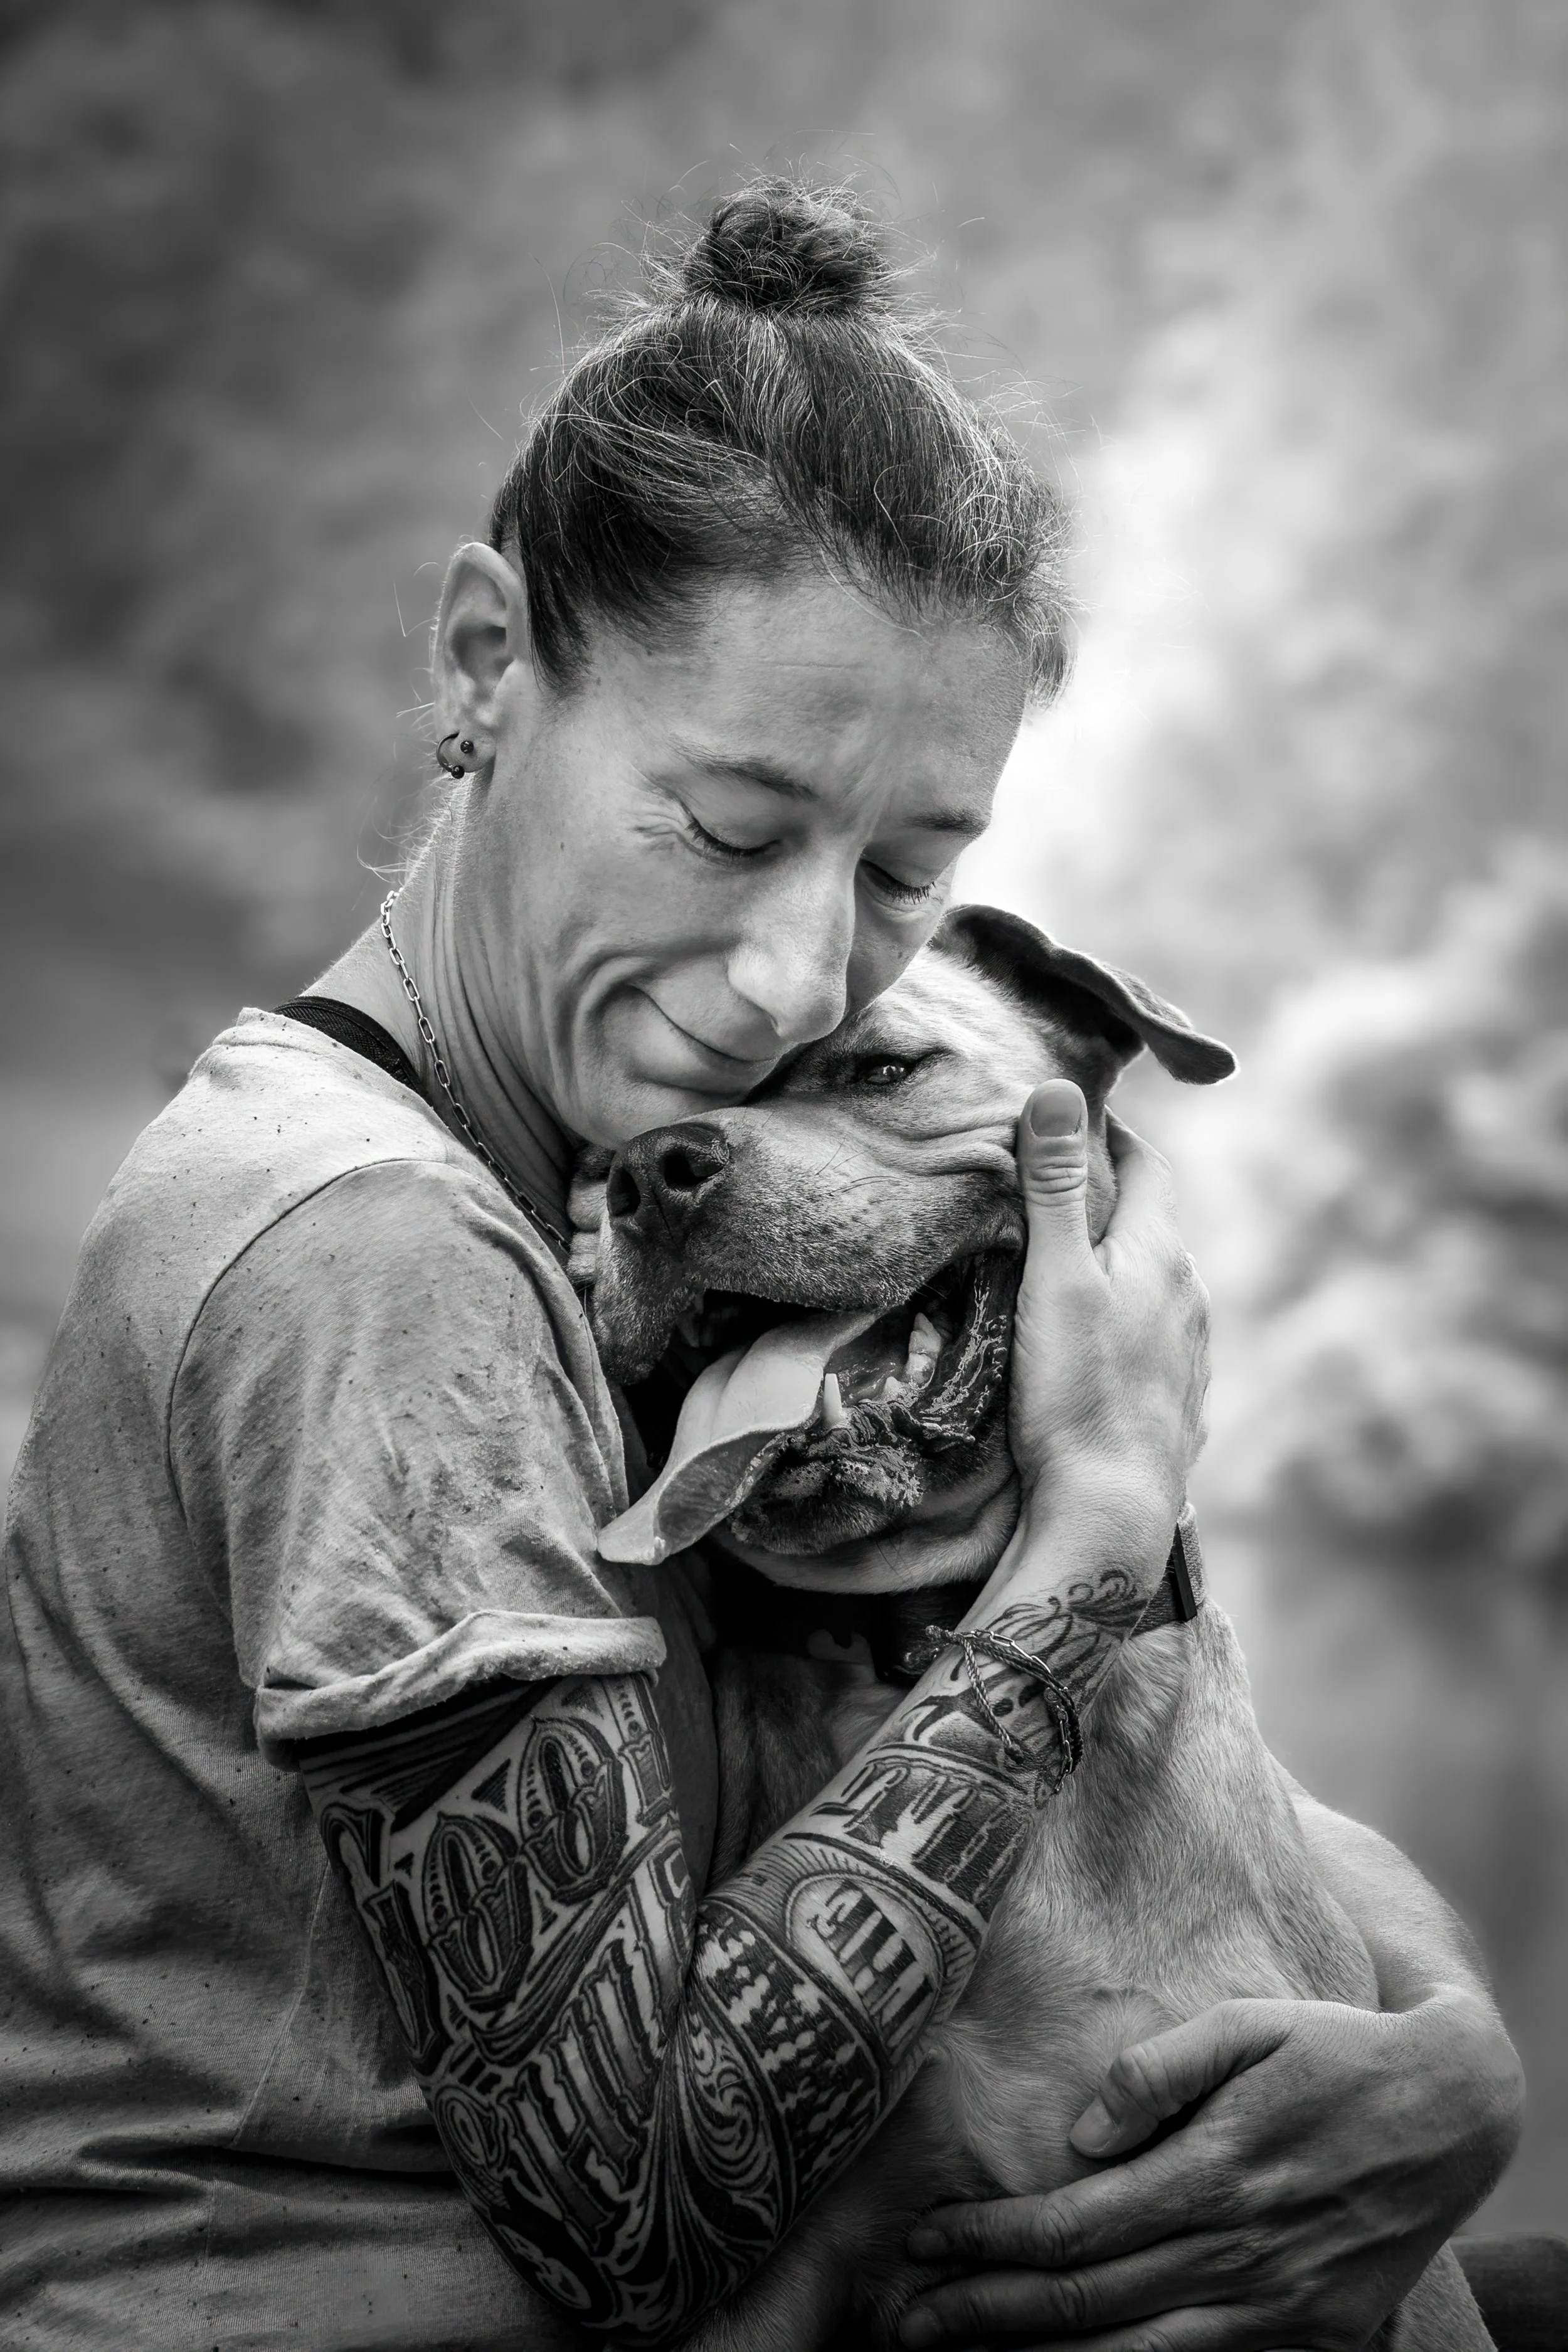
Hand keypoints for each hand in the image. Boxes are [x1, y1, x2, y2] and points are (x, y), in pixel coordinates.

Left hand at [899, 1992, 1513, 2348]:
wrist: (1451, 2111)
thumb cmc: (1333, 2051)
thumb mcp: (1248, 2025)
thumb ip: (1160, 2070)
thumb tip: (1081, 2132)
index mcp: (1212, 2172)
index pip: (1071, 2227)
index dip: (988, 2242)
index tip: (924, 2243)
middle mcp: (1238, 2252)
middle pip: (1084, 2303)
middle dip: (984, 2315)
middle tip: (905, 2325)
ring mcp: (1276, 2309)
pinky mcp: (1311, 2339)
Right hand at [1006, 1081, 1209, 1554]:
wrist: (1111, 1511)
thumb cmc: (1076, 1391)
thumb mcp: (1053, 1278)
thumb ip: (1053, 1187)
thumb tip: (1060, 1089)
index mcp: (1161, 1252)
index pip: (1145, 1162)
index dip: (1106, 1131)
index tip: (1063, 1117)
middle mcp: (1190, 1293)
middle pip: (1149, 1221)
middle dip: (1103, 1196)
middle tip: (1043, 1184)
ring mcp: (1191, 1350)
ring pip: (1153, 1281)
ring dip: (1114, 1262)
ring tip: (1058, 1261)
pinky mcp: (1179, 1397)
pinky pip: (1153, 1335)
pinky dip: (1122, 1317)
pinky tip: (1088, 1338)